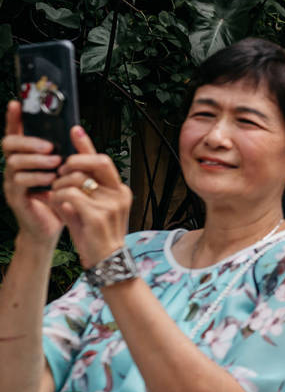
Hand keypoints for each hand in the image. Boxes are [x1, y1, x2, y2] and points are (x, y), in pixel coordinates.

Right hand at [1, 100, 64, 245]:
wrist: (52, 227)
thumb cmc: (59, 197)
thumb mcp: (65, 172)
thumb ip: (67, 153)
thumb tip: (76, 130)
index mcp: (26, 157)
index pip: (15, 133)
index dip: (14, 118)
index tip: (16, 103)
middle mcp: (14, 167)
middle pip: (9, 144)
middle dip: (29, 142)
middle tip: (49, 146)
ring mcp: (11, 182)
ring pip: (14, 162)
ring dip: (36, 160)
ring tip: (55, 163)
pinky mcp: (15, 197)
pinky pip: (19, 182)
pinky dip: (37, 178)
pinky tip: (51, 181)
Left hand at [48, 127, 131, 268]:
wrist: (107, 262)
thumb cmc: (97, 236)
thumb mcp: (91, 208)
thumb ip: (81, 189)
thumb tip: (65, 170)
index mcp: (119, 190)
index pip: (102, 160)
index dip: (86, 144)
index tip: (74, 129)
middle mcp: (118, 193)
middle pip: (93, 162)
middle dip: (71, 164)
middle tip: (60, 174)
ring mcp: (110, 204)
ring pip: (76, 179)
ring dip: (59, 186)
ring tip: (57, 197)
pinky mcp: (98, 215)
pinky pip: (69, 195)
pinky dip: (59, 199)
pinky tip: (60, 207)